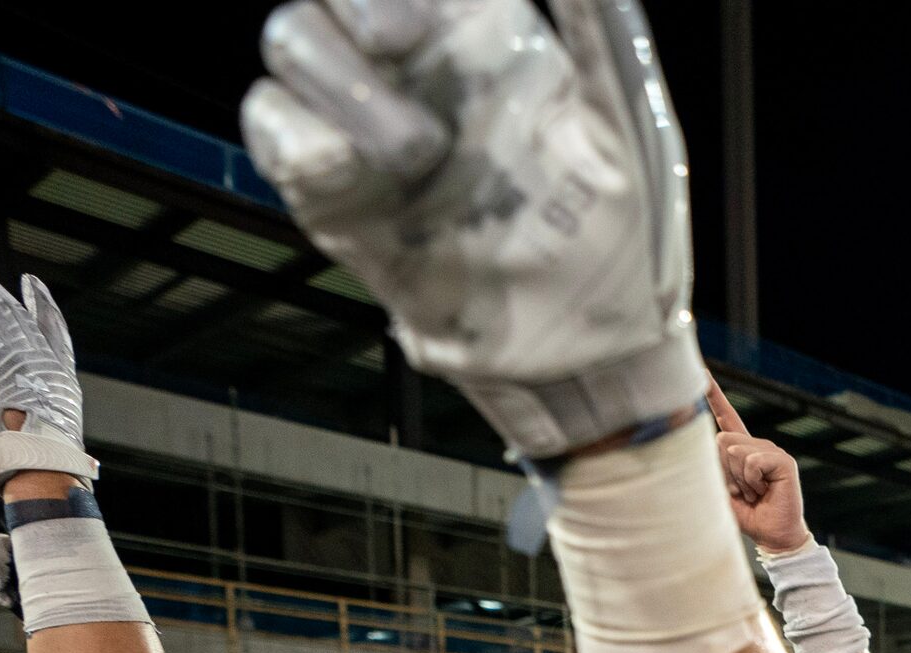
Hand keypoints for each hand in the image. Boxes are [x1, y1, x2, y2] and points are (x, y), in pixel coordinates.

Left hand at [0, 255, 92, 494]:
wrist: (43, 460)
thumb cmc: (43, 460)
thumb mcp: (40, 434)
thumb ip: (17, 408)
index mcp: (59, 376)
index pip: (54, 331)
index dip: (44, 306)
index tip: (32, 283)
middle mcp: (43, 360)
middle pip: (13, 313)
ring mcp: (22, 356)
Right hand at [242, 0, 704, 461]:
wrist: (595, 359)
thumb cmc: (632, 243)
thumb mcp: (628, 131)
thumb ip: (599, 34)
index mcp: (492, 40)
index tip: (417, 20)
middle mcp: (424, 74)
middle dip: (352, 6)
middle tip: (400, 45)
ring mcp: (374, 131)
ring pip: (292, 45)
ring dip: (334, 79)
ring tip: (415, 152)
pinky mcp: (342, 200)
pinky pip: (278, 131)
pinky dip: (296, 136)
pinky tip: (350, 169)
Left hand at [702, 381, 810, 554]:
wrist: (774, 535)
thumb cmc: (748, 515)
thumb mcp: (720, 491)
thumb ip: (710, 468)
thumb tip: (715, 440)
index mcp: (741, 450)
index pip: (726, 417)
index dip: (714, 396)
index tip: (703, 373)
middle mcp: (757, 445)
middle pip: (722, 440)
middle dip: (725, 470)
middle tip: (743, 491)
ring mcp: (772, 451)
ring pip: (735, 451)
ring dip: (740, 479)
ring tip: (755, 493)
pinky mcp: (783, 461)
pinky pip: (753, 461)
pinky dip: (753, 480)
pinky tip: (765, 491)